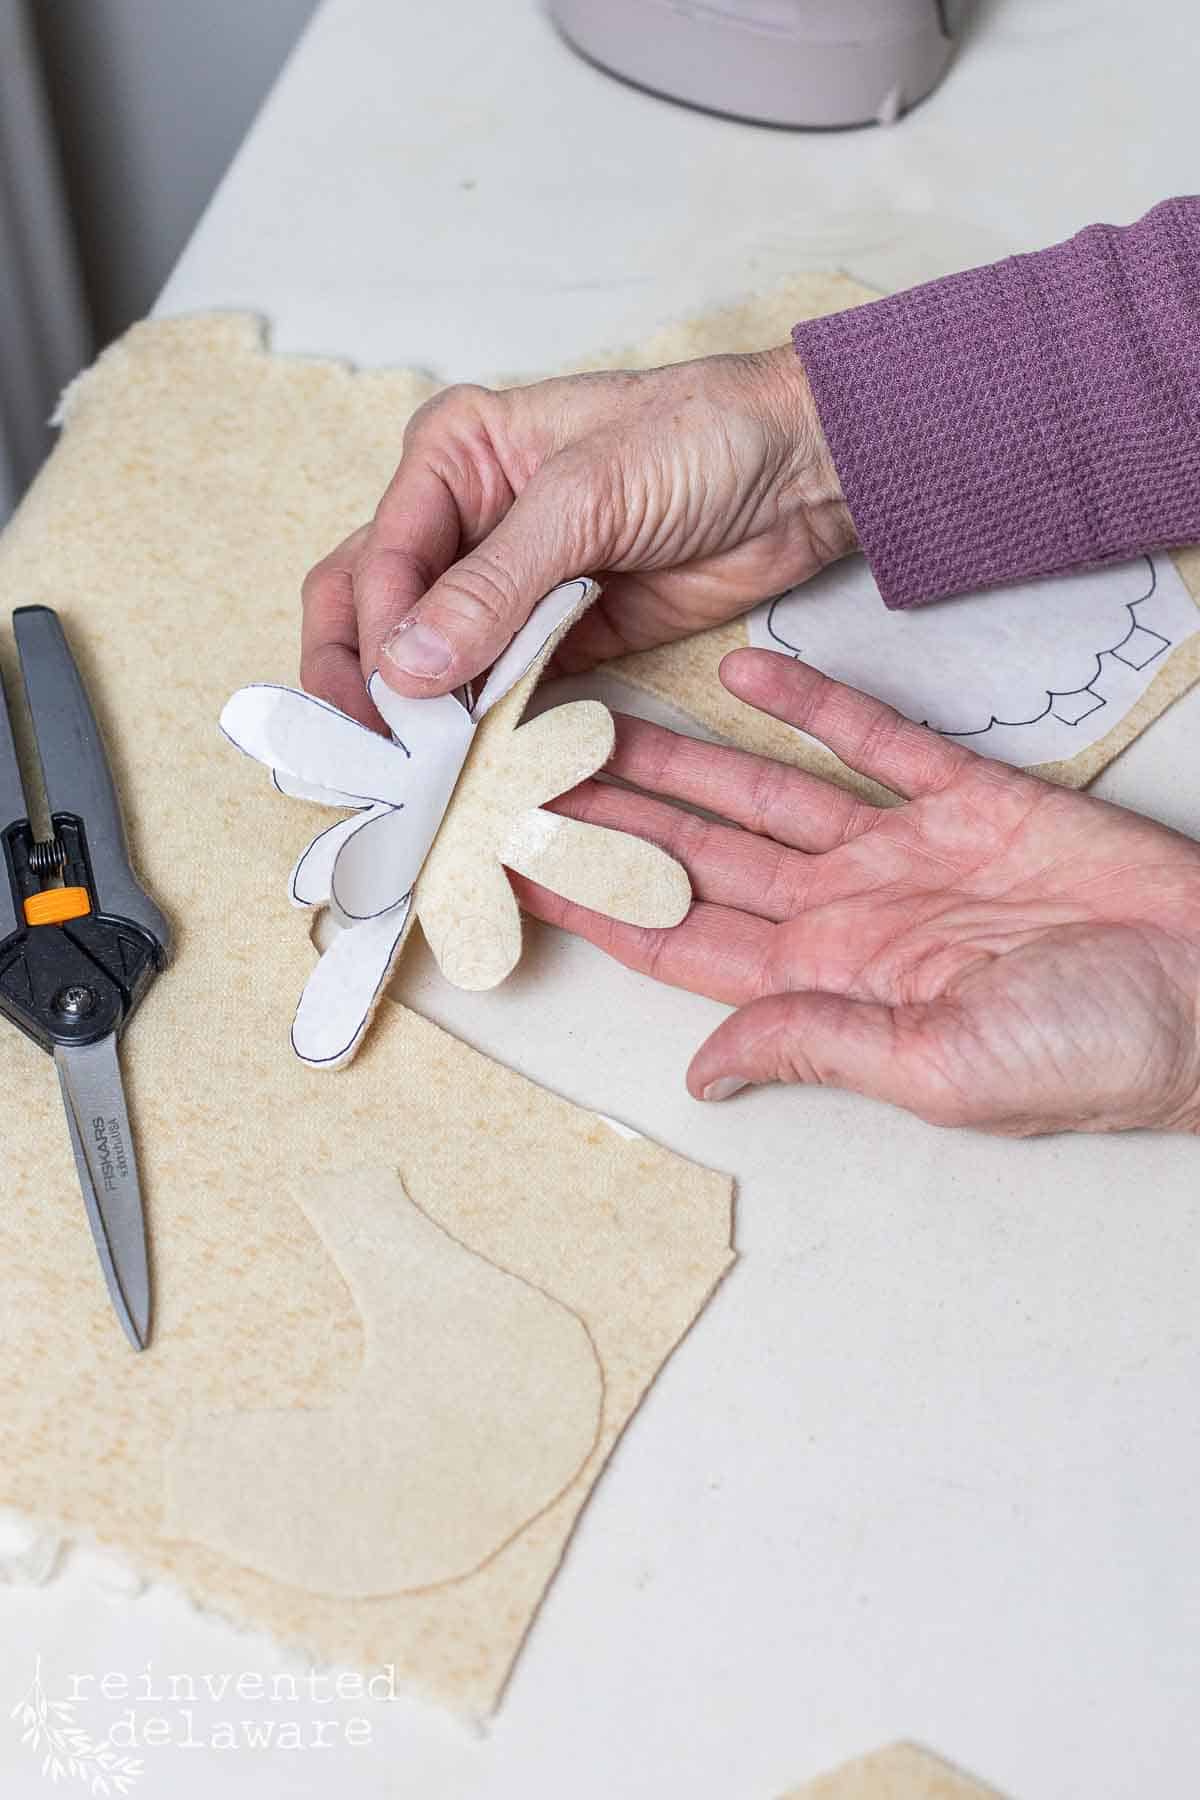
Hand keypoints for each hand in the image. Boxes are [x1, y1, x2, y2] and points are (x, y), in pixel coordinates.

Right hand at [300, 349, 853, 725]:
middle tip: (370, 755)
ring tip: (410, 775)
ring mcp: (507, 587)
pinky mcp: (555, 637)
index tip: (394, 702)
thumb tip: (407, 665)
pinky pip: (495, 690)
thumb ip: (494, 584)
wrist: (803, 474)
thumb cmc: (701, 438)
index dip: (376, 635)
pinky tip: (468, 768)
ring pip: (426, 661)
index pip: (377, 558)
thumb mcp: (586, 496)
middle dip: (362, 682)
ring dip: (416, 716)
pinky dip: (477, 729)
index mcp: (453, 457)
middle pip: (373, 609)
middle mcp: (463, 520)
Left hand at [513, 651, 1199, 1136]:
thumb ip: (815, 1043)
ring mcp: (901, 853)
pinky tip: (747, 672)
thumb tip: (704, 1069)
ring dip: (680, 758)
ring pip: (762, 792)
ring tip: (597, 719)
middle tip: (524, 777)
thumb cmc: (1095, 1053)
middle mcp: (847, 916)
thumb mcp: (939, 1069)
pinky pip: (872, 741)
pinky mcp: (965, 799)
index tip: (516, 874)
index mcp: (829, 986)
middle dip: (611, 822)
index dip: (596, 907)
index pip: (677, 941)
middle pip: (698, 859)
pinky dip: (814, 706)